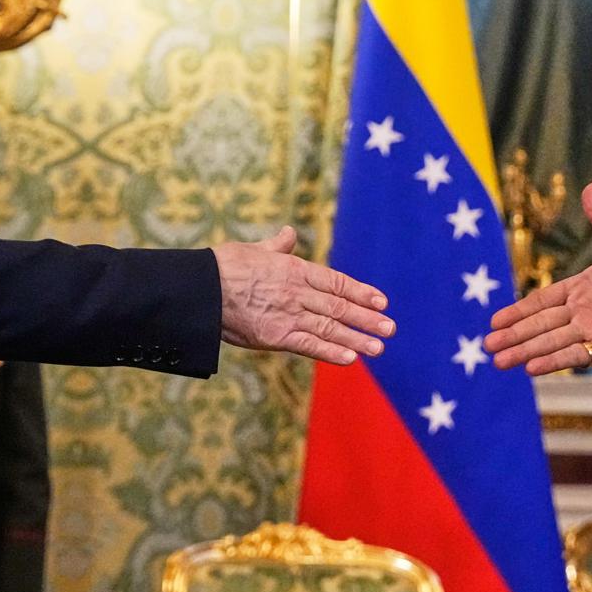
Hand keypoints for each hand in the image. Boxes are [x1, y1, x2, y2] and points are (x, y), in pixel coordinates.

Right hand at [213, 226, 393, 363]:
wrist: (201, 288)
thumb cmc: (224, 267)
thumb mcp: (255, 250)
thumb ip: (277, 246)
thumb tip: (288, 234)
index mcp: (294, 269)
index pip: (336, 282)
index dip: (361, 292)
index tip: (382, 301)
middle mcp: (297, 292)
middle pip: (339, 306)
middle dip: (367, 318)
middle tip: (390, 328)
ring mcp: (288, 314)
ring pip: (330, 327)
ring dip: (357, 338)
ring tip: (379, 347)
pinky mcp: (275, 336)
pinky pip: (309, 345)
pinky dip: (331, 351)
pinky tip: (351, 358)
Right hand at [484, 183, 591, 374]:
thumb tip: (591, 186)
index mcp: (579, 290)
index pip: (542, 301)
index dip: (519, 310)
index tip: (495, 320)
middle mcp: (580, 314)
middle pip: (540, 325)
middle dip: (513, 335)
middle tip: (487, 344)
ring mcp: (590, 333)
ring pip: (550, 341)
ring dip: (525, 350)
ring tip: (498, 361)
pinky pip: (574, 355)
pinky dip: (552, 360)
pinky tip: (530, 368)